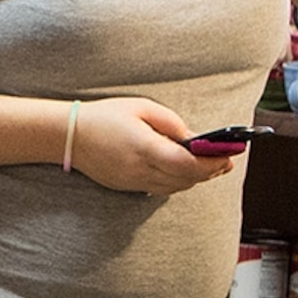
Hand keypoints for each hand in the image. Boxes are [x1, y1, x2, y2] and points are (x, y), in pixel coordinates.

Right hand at [69, 97, 234, 195]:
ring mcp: (133, 182)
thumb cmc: (104, 117)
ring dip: (194, 179)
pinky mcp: (128, 186)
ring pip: (175, 188)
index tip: (228, 156)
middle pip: (185, 179)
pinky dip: (177, 182)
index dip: (212, 162)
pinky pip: (160, 189)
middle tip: (226, 161)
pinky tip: (184, 171)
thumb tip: (194, 138)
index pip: (188, 164)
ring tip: (210, 166)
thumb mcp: (142, 108)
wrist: (69, 136)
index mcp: (145, 148)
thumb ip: (171, 124)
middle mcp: (140, 170)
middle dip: (209, 172)